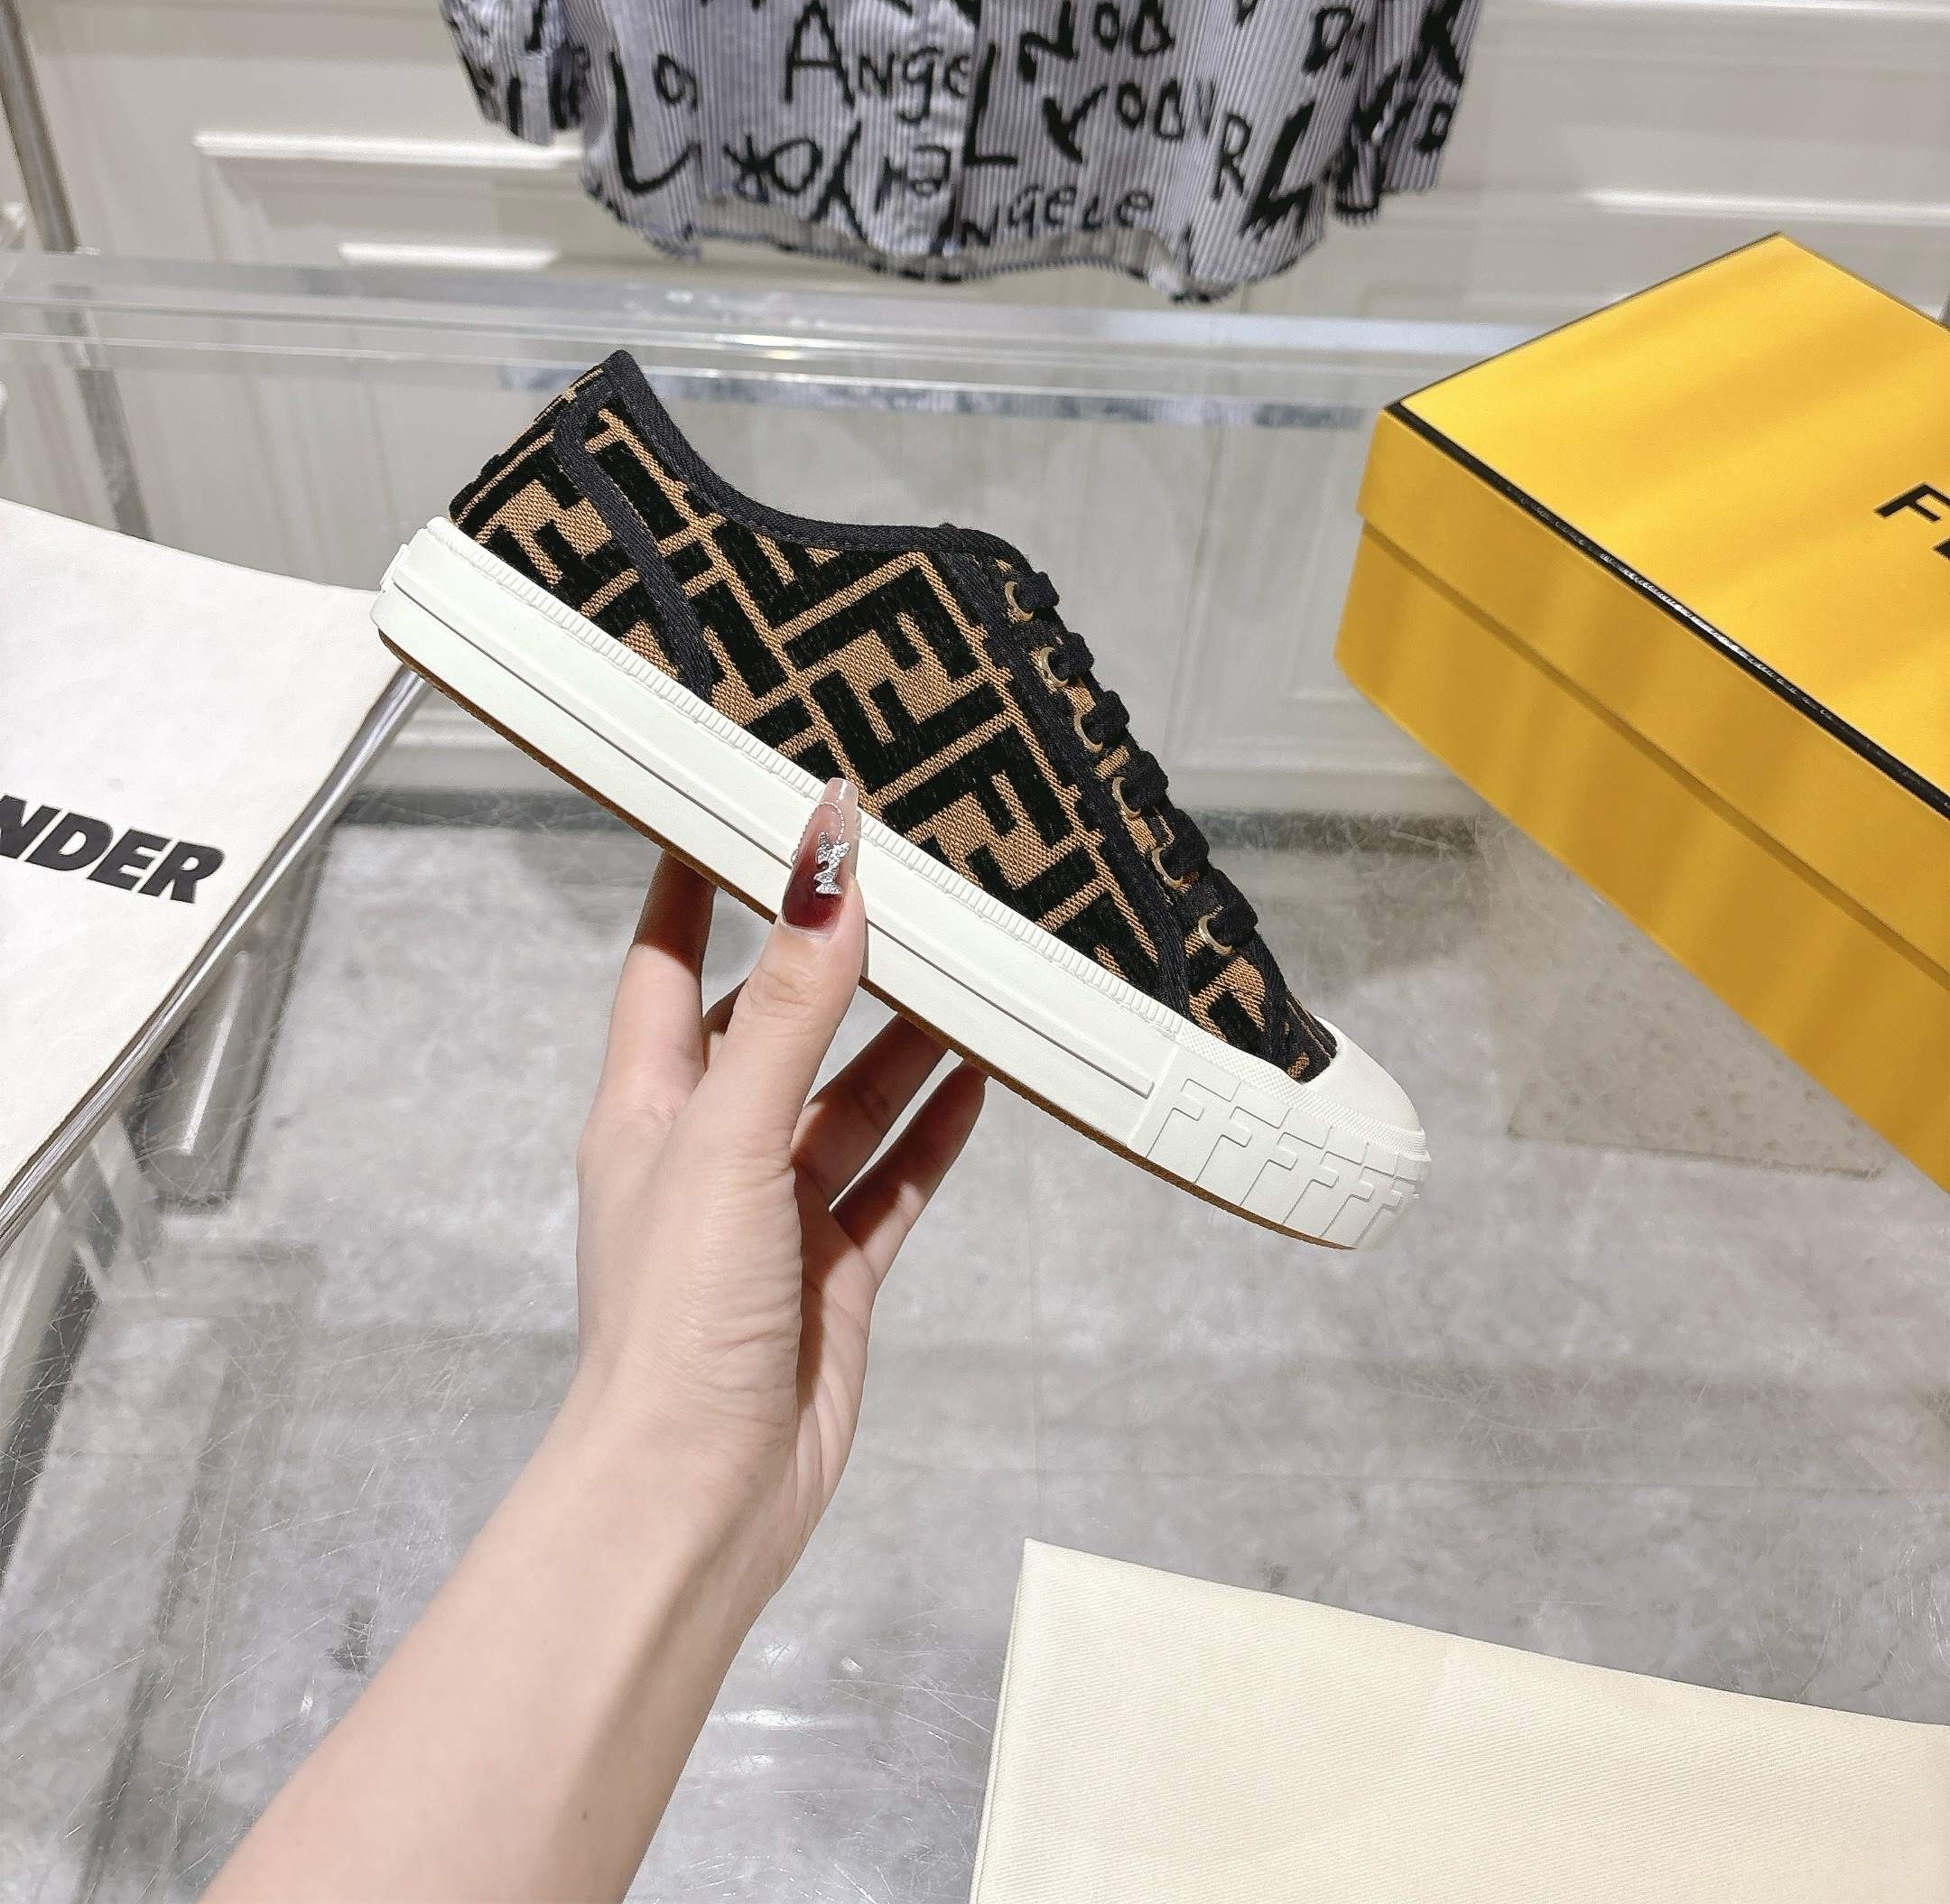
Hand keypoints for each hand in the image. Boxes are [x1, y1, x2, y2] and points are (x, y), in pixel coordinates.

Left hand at [561, 778, 986, 1607]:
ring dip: (902, 1038)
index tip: (731, 797)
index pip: (664, 958)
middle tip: (899, 876)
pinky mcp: (834, 1269)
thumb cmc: (670, 1325)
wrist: (696, 1502)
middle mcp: (709, 1149)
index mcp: (648, 1107)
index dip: (695, 878)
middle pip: (773, 1019)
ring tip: (965, 966)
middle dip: (828, 954)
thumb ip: (785, 1008)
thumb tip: (823, 876)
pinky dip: (935, 1128)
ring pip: (848, 1095)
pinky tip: (980, 1079)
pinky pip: (894, 1178)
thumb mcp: (728, 1139)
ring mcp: (774, 1211)